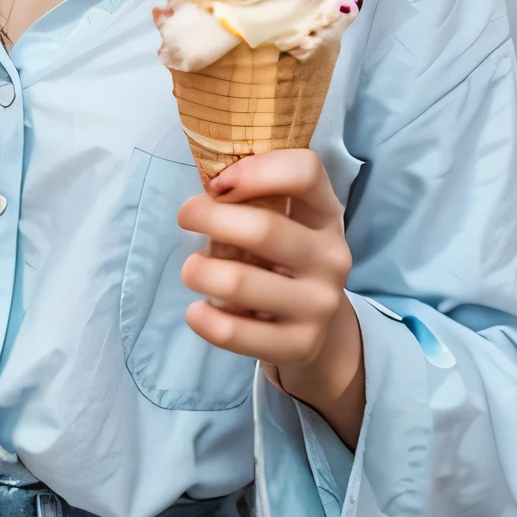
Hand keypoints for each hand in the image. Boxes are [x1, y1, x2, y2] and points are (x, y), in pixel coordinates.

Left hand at [177, 149, 364, 447]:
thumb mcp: (286, 220)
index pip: (306, 172)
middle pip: (263, 228)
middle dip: (210, 218)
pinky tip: (196, 312)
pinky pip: (236, 333)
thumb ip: (257, 196)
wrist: (319, 328)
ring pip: (240, 282)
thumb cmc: (284, 257)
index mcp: (326, 214)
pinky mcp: (300, 345)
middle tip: (184, 217)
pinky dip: (205, 320)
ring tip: (192, 270)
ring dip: (200, 272)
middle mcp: (331, 257)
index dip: (255, 171)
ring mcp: (319, 305)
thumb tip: (209, 190)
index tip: (216, 184)